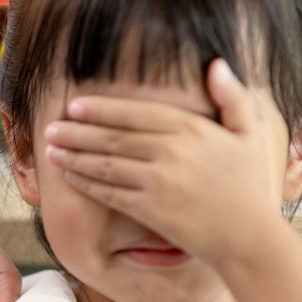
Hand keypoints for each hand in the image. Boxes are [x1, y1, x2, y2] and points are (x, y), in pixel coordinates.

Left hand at [44, 59, 290, 268]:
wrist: (249, 238)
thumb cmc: (250, 185)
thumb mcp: (251, 133)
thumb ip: (233, 98)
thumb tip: (216, 64)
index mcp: (192, 129)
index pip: (136, 112)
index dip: (102, 108)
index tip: (76, 104)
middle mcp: (171, 152)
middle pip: (113, 137)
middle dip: (77, 131)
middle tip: (51, 127)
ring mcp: (158, 182)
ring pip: (105, 164)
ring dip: (74, 156)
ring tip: (51, 150)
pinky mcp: (149, 210)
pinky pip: (109, 193)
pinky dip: (86, 184)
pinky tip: (69, 177)